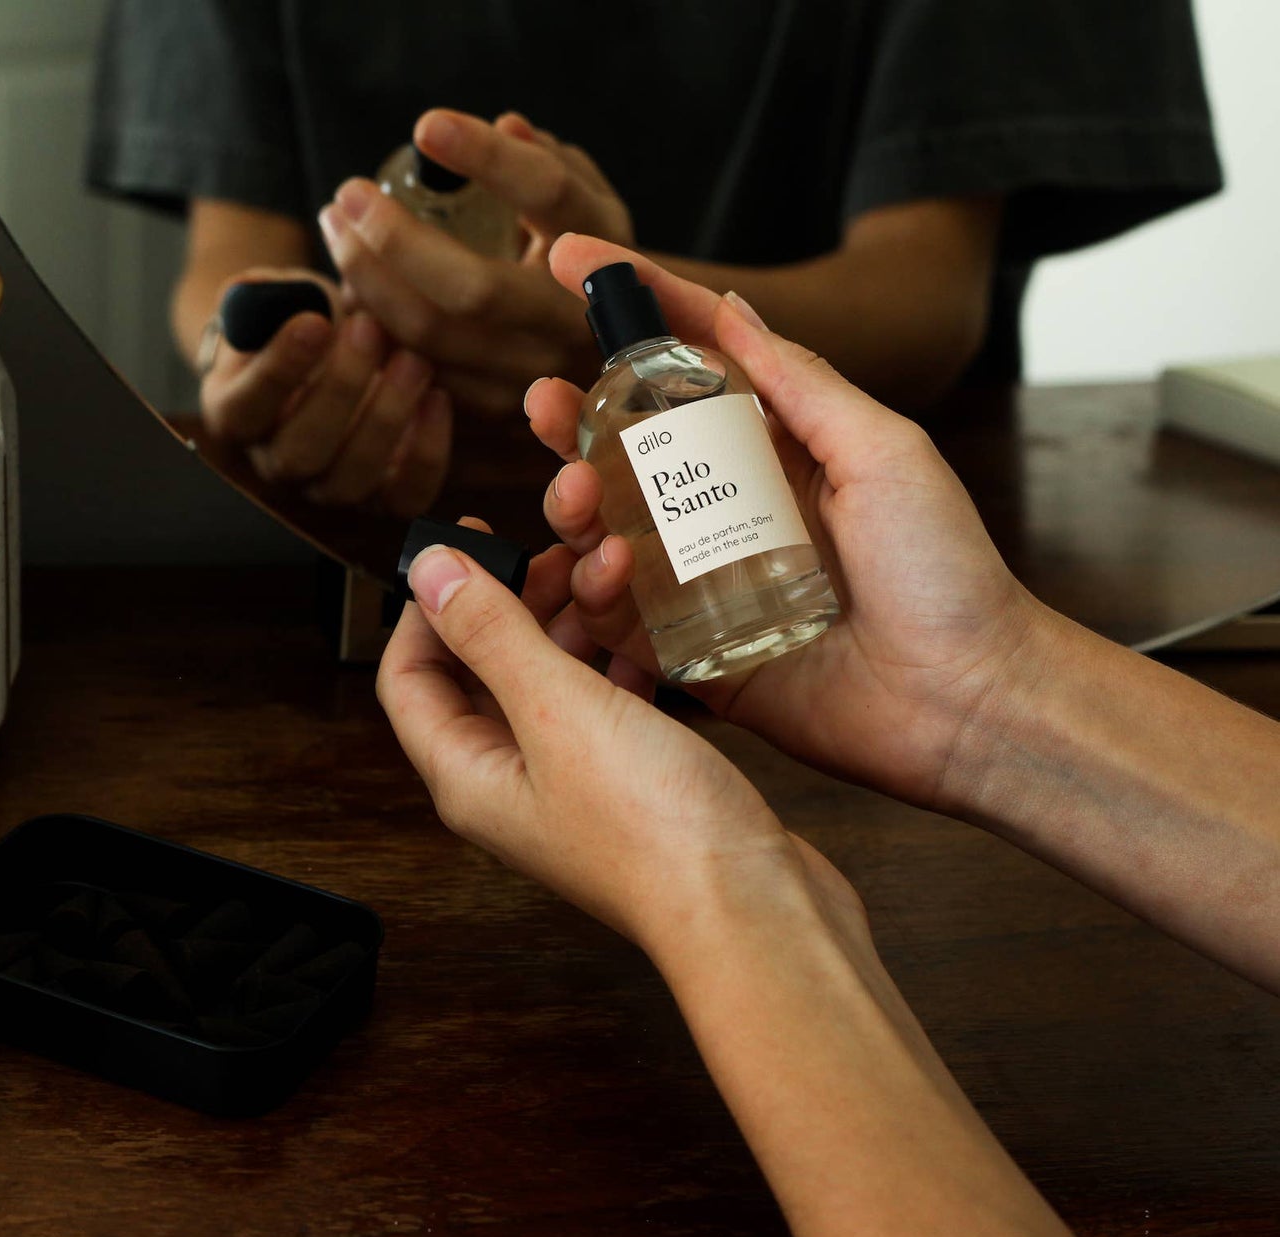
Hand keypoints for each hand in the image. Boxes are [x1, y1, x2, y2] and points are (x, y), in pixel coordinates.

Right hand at [198, 269, 450, 513]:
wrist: (341, 357)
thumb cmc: (304, 323)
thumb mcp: (276, 302)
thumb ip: (263, 298)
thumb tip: (255, 290)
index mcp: (235, 416)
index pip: (244, 408)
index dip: (277, 369)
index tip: (313, 322)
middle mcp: (277, 464)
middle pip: (298, 453)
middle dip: (339, 389)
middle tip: (370, 329)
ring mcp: (329, 488)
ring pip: (350, 482)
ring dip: (385, 419)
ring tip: (414, 359)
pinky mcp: (383, 500)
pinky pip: (405, 499)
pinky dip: (427, 455)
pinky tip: (439, 399)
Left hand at [317, 109, 632, 419]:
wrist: (615, 360)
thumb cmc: (584, 260)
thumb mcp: (587, 209)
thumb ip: (553, 163)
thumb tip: (506, 126)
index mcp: (605, 251)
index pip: (547, 195)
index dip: (486, 157)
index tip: (426, 127)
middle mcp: (574, 322)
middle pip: (472, 287)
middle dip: (394, 237)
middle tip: (349, 194)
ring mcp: (535, 374)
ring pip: (432, 333)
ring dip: (367, 279)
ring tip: (338, 228)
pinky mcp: (496, 408)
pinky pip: (417, 366)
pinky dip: (376, 323)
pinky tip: (353, 284)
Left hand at [376, 523, 835, 953]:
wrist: (753, 912)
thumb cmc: (654, 832)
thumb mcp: (558, 710)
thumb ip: (492, 636)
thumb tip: (430, 574)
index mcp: (468, 775)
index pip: (410, 678)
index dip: (427, 607)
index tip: (465, 543)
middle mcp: (508, 786)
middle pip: (479, 675)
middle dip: (509, 605)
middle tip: (551, 552)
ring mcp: (568, 789)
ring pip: (546, 685)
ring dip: (567, 628)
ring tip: (607, 579)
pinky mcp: (626, 788)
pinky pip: (601, 709)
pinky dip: (614, 665)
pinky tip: (645, 640)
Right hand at [528, 234, 1049, 811]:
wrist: (966, 701)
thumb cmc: (945, 572)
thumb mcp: (883, 451)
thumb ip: (802, 383)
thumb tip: (732, 309)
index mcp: (775, 451)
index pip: (690, 367)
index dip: (633, 312)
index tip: (567, 264)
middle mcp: (731, 510)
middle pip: (628, 450)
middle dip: (573, 422)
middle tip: (541, 406)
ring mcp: (706, 581)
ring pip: (607, 530)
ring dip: (572, 505)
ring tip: (570, 497)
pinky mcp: (692, 653)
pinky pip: (617, 619)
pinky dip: (589, 593)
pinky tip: (596, 571)